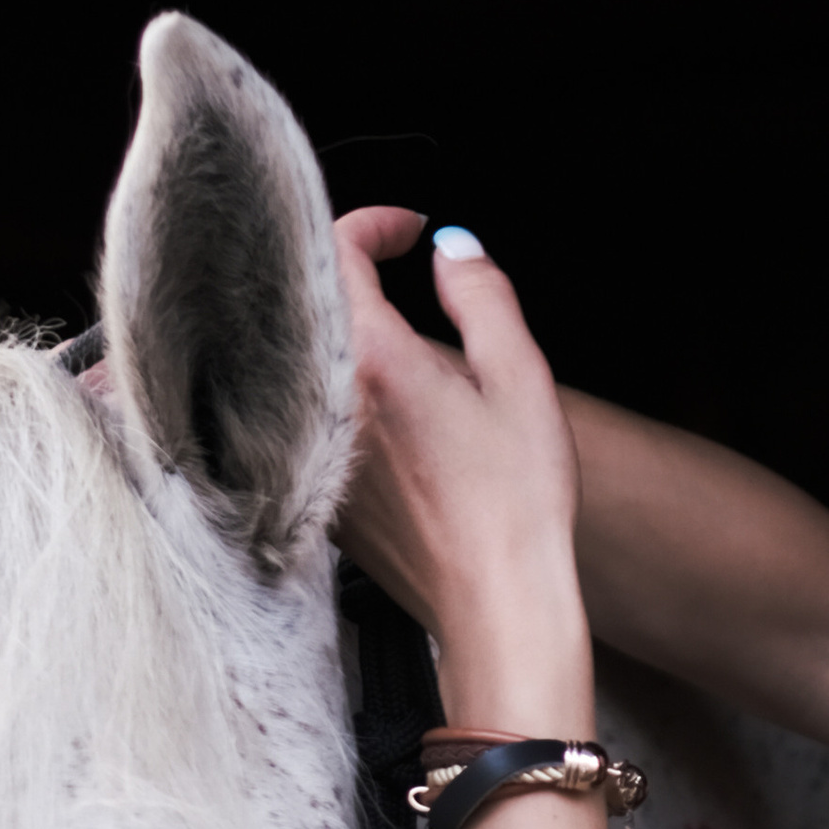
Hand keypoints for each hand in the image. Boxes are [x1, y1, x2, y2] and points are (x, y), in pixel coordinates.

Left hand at [335, 208, 592, 730]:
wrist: (497, 604)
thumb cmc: (514, 504)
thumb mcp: (519, 377)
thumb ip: (481, 294)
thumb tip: (453, 251)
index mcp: (372, 361)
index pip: (335, 251)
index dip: (372, 224)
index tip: (407, 233)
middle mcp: (326, 404)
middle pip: (313, 306)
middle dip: (353, 276)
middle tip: (401, 274)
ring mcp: (315, 453)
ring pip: (310, 363)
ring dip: (347, 338)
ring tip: (404, 346)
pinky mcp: (320, 493)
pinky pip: (314, 420)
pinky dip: (341, 396)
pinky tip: (390, 414)